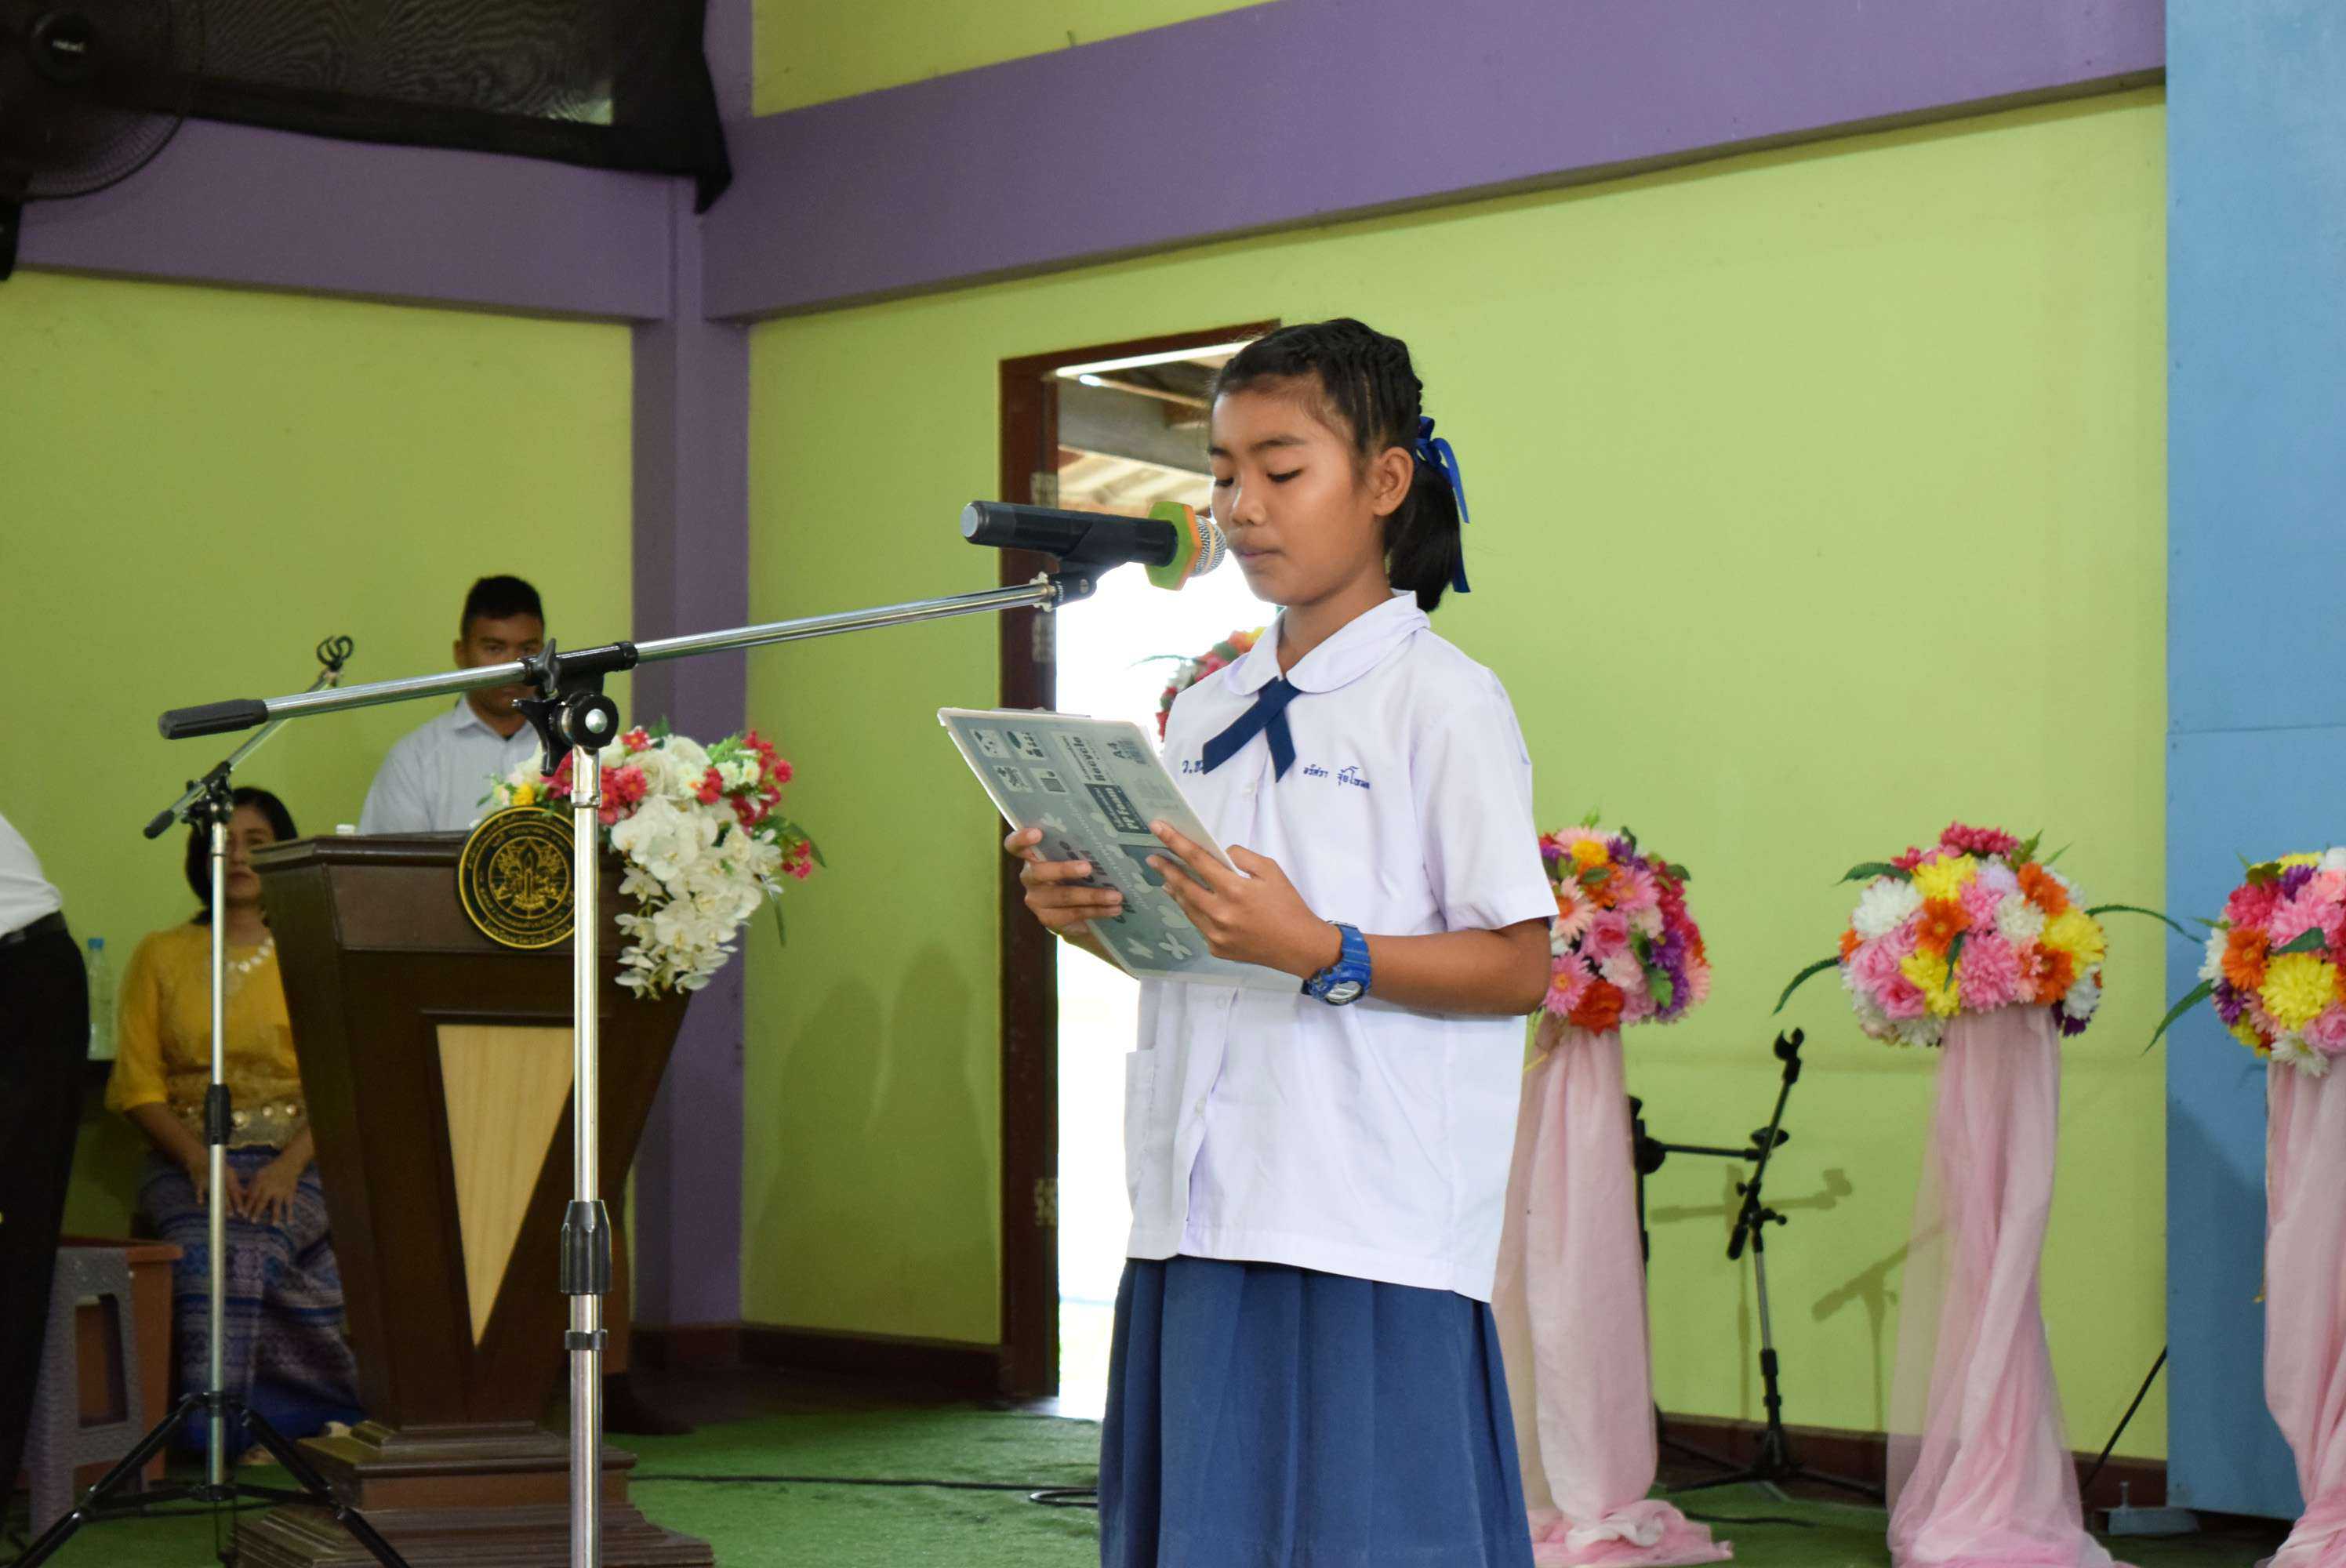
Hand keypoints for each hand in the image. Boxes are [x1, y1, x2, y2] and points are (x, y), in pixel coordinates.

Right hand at [184, 1150, 243, 1212]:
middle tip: (231, 1215)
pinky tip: (200, 1203)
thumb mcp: (231, 1175)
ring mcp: (209, 1182)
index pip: (235, 1193)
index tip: (241, 1211)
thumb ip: (236, 1186)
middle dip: (228, 1206)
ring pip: (214, 1194)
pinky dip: (200, 1195)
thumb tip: (245, 1194)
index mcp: (229, 1180)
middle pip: (225, 1196)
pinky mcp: (199, 1183)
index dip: (238, 1202)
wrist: (202, 1160)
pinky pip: (199, 1190)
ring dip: (217, 1203)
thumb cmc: (219, 1169)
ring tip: (219, 1213)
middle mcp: (220, 1182)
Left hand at [238, 1155, 303, 1226]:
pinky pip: (290, 1205)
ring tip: (273, 1224)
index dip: (247, 1206)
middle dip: (258, 1211)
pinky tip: (290, 1222)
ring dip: (275, 1215)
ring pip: (278, 1204)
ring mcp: (281, 1190)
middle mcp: (271, 1187)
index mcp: (261, 1182)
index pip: (252, 1196)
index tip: (243, 1215)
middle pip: (263, 1201)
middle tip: (253, 1221)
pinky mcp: (290, 1193)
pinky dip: (290, 1213)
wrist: (287, 1165)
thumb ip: (251, 1188)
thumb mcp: (257, 1176)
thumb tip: (243, 1201)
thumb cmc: (268, 1172)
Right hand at [1005, 827, 1122, 935]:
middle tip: (1088, 867)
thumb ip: (1079, 848)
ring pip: (1062, 896)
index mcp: (1032, 856)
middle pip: (1039, 872)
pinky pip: (1072, 914)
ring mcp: (1036, 900)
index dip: (1021, 839)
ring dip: (1092, 895)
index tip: (1038, 833)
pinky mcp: (1047, 919)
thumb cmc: (1077, 873)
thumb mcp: (1075, 858)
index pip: (1014, 845)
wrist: (1073, 911)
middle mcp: (1029, 877)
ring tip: (1116, 895)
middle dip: (1064, 869)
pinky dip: (1096, 911)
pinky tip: (1114, 909)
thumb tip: (1110, 834)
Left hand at [1146, 821, 1342, 978]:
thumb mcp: (1271, 871)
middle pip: (1183, 885)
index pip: (1197, 860)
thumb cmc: (1288, 905)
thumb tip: (1221, 855)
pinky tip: (1190, 903)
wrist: (1299, 947)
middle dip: (1166, 869)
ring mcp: (1215, 934)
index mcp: (1234, 889)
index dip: (1175, 841)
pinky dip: (1193, 911)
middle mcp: (1219, 912)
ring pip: (1187, 907)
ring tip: (1167, 879)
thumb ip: (1243, 858)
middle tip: (1152, 858)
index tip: (1157, 828)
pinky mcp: (1217, 949)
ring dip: (1175, 891)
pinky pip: (1199, 925)